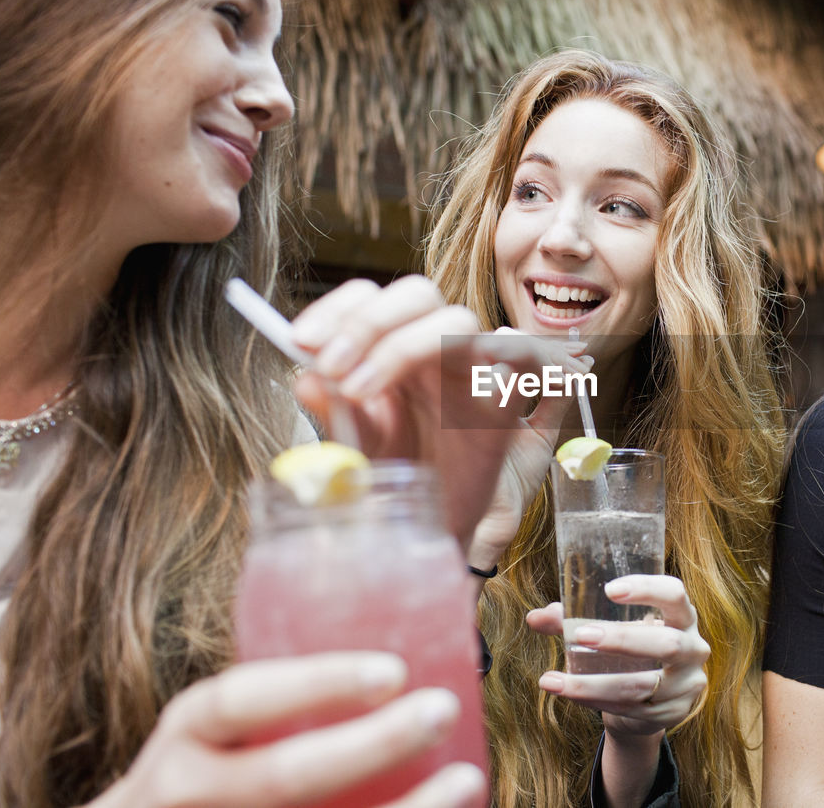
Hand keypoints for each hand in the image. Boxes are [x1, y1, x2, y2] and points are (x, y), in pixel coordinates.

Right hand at [89, 653, 485, 807]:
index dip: (316, 683)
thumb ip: (284, 700)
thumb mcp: (218, 728)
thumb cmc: (209, 770)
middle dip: (372, 745)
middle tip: (442, 709)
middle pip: (282, 776)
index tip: (393, 671)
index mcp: (188, 733)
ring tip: (467, 780)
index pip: (241, 700)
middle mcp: (188, 792)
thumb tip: (414, 641)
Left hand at [289, 277, 587, 549]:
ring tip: (360, 390)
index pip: (371, 297)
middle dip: (368, 323)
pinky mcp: (503, 408)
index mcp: (392, 348)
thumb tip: (304, 379)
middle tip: (332, 368)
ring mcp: (470, 375)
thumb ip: (332, 410)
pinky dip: (504, 353)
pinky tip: (466, 381)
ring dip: (406, 344)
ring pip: (457, 320)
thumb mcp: (354, 444)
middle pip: (416, 294)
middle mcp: (433, 352)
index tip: (300, 342)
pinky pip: (523, 358)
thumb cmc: (395, 477)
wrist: (428, 530)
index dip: (336, 309)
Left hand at [528, 574, 709, 737]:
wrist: (652, 699)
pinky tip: (569, 694)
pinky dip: (596, 701)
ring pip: (643, 686)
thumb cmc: (631, 650)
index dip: (646, 589)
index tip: (609, 590)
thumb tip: (534, 618)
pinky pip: (632, 709)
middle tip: (581, 634)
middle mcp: (693, 648)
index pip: (674, 594)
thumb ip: (574, 620)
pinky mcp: (673, 713)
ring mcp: (687, 684)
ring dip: (594, 684)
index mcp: (682, 616)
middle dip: (622, 640)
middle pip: (667, 644)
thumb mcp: (611, 629)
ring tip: (553, 680)